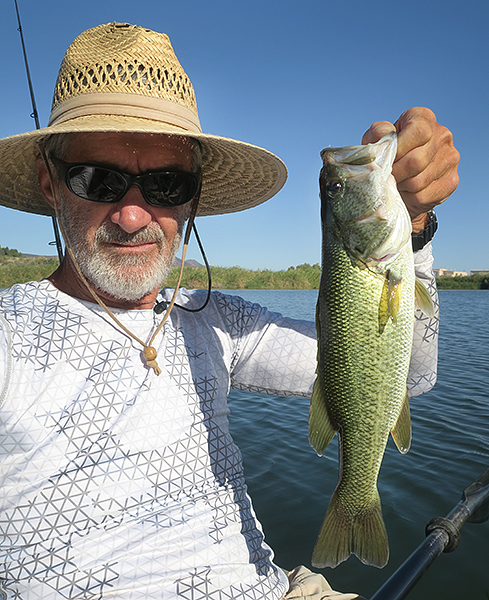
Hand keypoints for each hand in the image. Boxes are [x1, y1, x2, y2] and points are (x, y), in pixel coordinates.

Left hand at [362, 107, 459, 231]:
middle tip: (386, 176)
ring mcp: (450, 158)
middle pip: (417, 161)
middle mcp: (442, 135)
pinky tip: (405, 192)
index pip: (419, 131)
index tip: (388, 159)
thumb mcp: (376, 140)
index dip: (399, 149)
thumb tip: (384, 134)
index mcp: (424, 118)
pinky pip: (423, 196)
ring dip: (400, 186)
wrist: (401, 179)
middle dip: (395, 173)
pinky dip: (408, 198)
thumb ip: (377, 134)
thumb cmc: (387, 155)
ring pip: (418, 182)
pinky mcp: (451, 182)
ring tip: (395, 182)